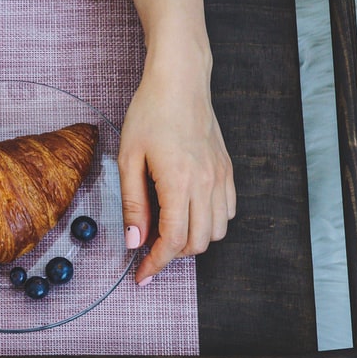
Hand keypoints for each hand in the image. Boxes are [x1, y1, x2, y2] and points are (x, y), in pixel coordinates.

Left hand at [119, 0, 235, 284]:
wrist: (180, 82)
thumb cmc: (149, 114)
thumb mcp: (129, 158)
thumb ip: (132, 203)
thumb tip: (133, 241)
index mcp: (179, 182)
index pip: (172, 241)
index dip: (156, 264)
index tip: (140, 275)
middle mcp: (206, 184)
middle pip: (197, 243)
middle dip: (171, 255)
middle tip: (146, 251)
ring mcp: (221, 177)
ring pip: (216, 232)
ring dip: (191, 240)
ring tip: (165, 231)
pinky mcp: (228, 170)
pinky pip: (227, 212)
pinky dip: (209, 223)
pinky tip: (187, 214)